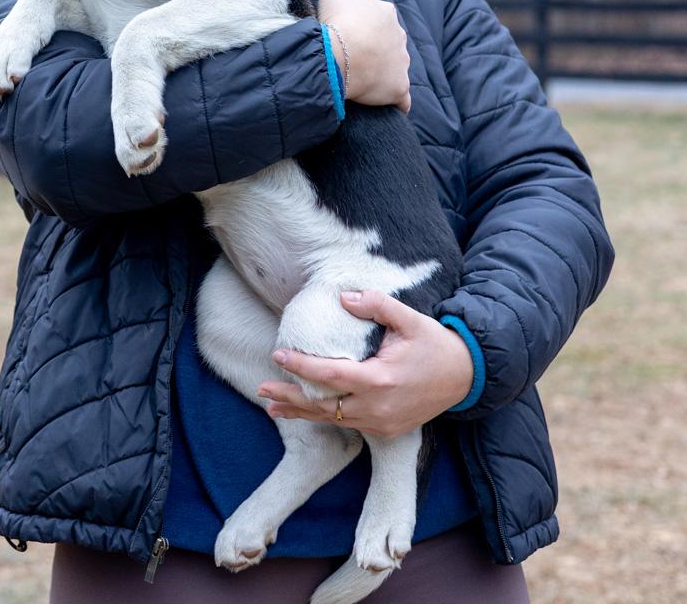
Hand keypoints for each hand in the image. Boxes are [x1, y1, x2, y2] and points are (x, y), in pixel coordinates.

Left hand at [257, 290, 473, 438]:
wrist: (465, 377)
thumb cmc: (434, 344)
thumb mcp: (409, 318)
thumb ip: (376, 304)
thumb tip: (343, 297)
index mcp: (380, 380)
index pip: (330, 375)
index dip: (302, 367)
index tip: (279, 355)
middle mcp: (377, 408)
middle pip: (323, 405)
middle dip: (290, 396)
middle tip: (262, 388)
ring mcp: (381, 423)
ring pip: (332, 419)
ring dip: (301, 411)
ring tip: (272, 406)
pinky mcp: (385, 430)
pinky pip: (347, 424)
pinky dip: (323, 418)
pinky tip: (305, 411)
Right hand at [317, 0, 410, 112]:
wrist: (341, 53)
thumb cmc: (337, 21)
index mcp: (385, 12)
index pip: (377, 17)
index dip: (360, 26)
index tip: (346, 35)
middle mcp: (400, 36)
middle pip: (388, 43)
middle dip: (375, 49)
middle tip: (352, 57)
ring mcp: (402, 63)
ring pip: (395, 68)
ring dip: (382, 74)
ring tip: (362, 81)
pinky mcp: (399, 88)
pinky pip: (402, 99)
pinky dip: (396, 102)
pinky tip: (386, 106)